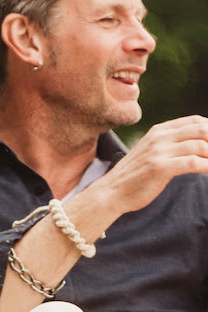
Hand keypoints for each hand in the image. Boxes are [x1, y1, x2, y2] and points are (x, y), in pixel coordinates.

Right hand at [86, 115, 207, 215]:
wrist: (113, 191)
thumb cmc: (136, 175)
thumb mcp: (152, 152)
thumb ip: (171, 144)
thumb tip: (199, 145)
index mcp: (159, 131)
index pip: (195, 121)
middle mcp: (159, 136)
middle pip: (202, 130)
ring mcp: (159, 151)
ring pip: (201, 146)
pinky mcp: (160, 167)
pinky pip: (194, 163)